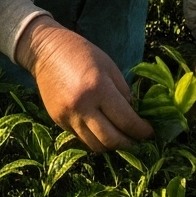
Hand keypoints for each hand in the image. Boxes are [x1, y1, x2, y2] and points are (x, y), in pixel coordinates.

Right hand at [15, 21, 151, 151]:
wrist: (45, 51)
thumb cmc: (82, 53)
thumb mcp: (109, 67)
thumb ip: (123, 93)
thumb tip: (133, 116)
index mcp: (99, 89)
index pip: (126, 121)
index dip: (142, 131)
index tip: (150, 132)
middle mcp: (82, 106)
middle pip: (111, 140)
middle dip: (129, 144)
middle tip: (138, 140)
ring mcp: (67, 116)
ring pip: (95, 145)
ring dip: (111, 145)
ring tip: (120, 138)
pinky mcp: (58, 120)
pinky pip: (81, 138)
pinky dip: (94, 138)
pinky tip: (101, 130)